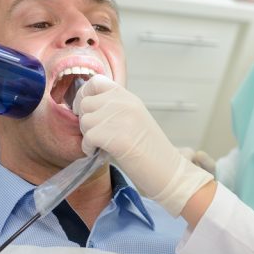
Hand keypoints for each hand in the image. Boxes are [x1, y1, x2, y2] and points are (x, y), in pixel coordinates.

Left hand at [75, 75, 212, 215]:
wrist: (169, 171)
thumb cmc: (150, 151)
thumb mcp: (133, 118)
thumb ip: (114, 108)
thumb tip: (84, 106)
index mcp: (129, 97)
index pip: (95, 82)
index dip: (84, 95)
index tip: (84, 111)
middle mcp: (124, 103)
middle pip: (85, 103)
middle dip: (85, 120)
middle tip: (96, 134)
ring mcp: (121, 117)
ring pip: (85, 121)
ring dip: (87, 135)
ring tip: (101, 145)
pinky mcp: (116, 136)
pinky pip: (88, 137)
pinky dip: (89, 148)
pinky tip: (99, 153)